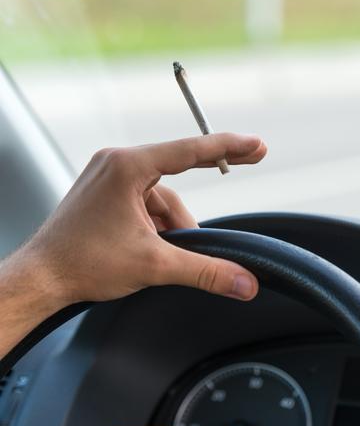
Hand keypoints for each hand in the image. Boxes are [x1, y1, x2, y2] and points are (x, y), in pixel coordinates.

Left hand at [0, 133, 265, 357]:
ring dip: (173, 225)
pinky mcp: (106, 193)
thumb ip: (205, 271)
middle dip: (213, 169)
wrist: (38, 279)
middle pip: (179, 167)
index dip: (229, 146)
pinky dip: (157, 225)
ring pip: (163, 196)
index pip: (190, 151)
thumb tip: (244, 281)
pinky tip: (152, 247)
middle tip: (254, 156)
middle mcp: (117, 163)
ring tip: (163, 254)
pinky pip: (146, 203)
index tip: (256, 144)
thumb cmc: (81, 264)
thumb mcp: (153, 266)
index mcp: (127, 166)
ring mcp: (109, 177)